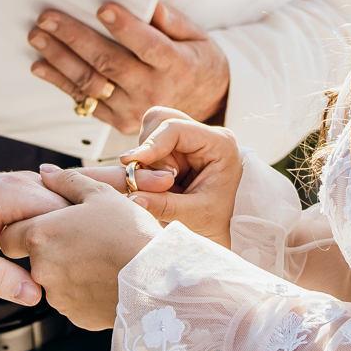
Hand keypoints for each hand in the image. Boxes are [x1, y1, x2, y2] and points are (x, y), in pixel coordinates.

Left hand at [0, 167, 161, 330]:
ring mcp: (57, 296)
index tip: (46, 227)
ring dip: (69, 271)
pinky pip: (74, 299)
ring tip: (102, 259)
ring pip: (54, 280)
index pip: (8, 237)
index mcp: (41, 236)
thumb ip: (67, 181)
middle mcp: (41, 269)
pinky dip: (85, 290)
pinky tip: (107, 277)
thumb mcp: (100, 194)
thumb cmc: (130, 232)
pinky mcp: (76, 315)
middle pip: (33, 259)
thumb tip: (46, 172)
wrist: (157, 279)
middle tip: (83, 240)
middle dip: (52, 250)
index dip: (24, 230)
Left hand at [0, 171, 70, 305]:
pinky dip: (58, 231)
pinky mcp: (21, 196)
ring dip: (70, 235)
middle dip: (78, 239)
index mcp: (12, 194)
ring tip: (74, 264)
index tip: (79, 269)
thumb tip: (33, 295)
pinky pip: (52, 211)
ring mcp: (23, 186)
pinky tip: (61, 253)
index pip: (67, 213)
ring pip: (64, 210)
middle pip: (71, 209)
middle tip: (79, 272)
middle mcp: (23, 183)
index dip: (77, 242)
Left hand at [29, 1, 228, 133]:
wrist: (208, 105)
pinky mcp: (120, 123)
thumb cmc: (197, 61)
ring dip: (59, 59)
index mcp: (177, 65)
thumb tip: (146, 1)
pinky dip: (61, 82)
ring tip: (38, 37)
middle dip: (75, 38)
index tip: (103, 8)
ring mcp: (135, 110)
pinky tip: (41, 65)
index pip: (149, 45)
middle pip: (109, 63)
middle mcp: (155, 91)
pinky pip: (86, 102)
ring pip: (91, 83)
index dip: (126, 28)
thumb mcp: (196, 36)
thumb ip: (171, 20)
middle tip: (48, 18)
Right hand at [117, 106, 243, 247]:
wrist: (221, 229)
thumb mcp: (194, 216)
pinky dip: (147, 163)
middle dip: (150, 151)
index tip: (130, 162)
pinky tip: (161, 184)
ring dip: (148, 159)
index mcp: (219, 144)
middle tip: (159, 182)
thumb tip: (132, 197)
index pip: (176, 128)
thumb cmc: (215, 222)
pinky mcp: (176, 149)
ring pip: (152, 130)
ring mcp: (189, 140)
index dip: (150, 144)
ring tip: (164, 187)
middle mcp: (204, 136)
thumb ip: (164, 205)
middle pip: (161, 120)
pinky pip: (150, 146)